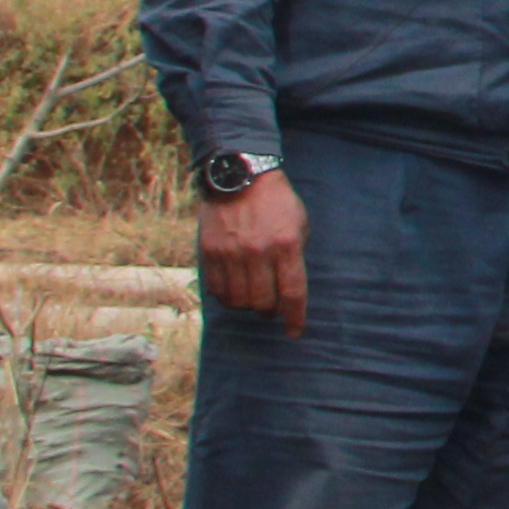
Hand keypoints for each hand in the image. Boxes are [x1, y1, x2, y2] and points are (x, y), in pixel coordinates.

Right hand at [197, 171, 311, 332]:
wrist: (240, 176)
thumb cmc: (276, 202)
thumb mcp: (299, 224)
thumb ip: (295, 256)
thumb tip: (288, 289)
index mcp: (287, 245)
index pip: (293, 293)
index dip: (295, 318)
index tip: (294, 332)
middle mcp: (258, 252)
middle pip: (263, 302)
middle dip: (269, 312)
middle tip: (270, 309)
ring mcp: (231, 253)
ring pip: (238, 300)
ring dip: (246, 306)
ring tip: (251, 299)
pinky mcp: (210, 251)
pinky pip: (216, 289)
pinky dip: (225, 298)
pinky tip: (232, 292)